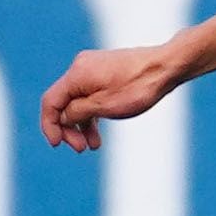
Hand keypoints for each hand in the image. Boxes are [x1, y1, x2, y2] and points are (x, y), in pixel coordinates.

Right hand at [41, 45, 182, 149]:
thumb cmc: (138, 87)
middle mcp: (80, 67)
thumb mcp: (104, 106)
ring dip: (81, 125)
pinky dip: (92, 114)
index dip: (49, 125)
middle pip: (63, 102)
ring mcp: (93, 69)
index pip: (51, 101)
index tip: (56, 145)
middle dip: (68, 128)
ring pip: (78, 101)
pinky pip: (91, 96)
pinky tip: (98, 133)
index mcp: (77, 74)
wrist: (166, 66)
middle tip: (80, 149)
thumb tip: (61, 118)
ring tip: (92, 146)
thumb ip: (77, 113)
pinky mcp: (105, 73)